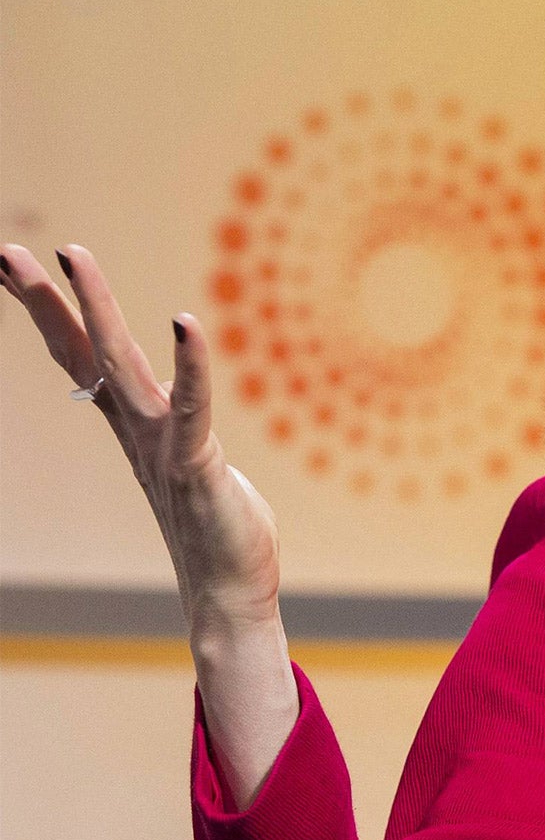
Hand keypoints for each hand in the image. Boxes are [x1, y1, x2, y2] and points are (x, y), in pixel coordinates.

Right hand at [0, 241, 281, 634]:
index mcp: (132, 422)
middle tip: (6, 249)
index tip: (12, 264)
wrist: (227, 591)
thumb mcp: (191, 456)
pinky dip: (190, 364)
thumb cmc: (217, 524)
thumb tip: (170, 387)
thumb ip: (177, 419)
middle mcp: (137, 427)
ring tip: (73, 256)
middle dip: (47, 298)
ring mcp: (161, 443)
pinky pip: (192, 406)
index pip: (79, 356)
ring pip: (121, 365)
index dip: (48, 309)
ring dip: (97, 309)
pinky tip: (184, 323)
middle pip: (83, 351)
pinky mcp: (195, 464)